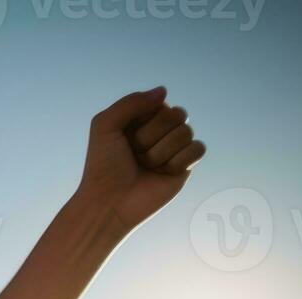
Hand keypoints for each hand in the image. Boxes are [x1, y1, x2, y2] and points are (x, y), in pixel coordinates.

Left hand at [76, 86, 205, 232]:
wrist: (109, 202)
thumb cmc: (103, 166)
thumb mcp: (105, 125)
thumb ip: (130, 102)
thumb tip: (163, 92)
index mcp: (142, 119)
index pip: (160, 103)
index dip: (143, 120)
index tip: (125, 138)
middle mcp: (160, 131)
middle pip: (177, 115)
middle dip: (151, 136)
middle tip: (134, 155)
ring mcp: (173, 148)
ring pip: (186, 132)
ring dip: (160, 152)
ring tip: (145, 166)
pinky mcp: (184, 166)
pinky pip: (198, 148)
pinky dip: (179, 161)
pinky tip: (164, 172)